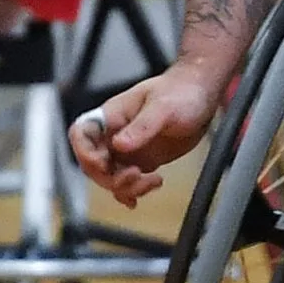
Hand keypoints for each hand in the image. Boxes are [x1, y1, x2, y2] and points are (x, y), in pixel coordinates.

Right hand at [70, 62, 221, 207]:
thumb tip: (119, 145)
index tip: (103, 164)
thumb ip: (142, 126)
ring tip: (152, 181)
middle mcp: (115, 134)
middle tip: (135, 175)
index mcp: (112, 115)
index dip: (85, 152)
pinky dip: (133, 191)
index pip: (81, 134)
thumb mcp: (163, 107)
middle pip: (92, 164)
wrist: (202, 95)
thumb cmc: (181, 91)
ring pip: (110, 177)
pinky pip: (128, 181)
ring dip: (126, 187)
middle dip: (110, 177)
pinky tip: (145, 191)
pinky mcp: (142, 160)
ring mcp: (128, 149)